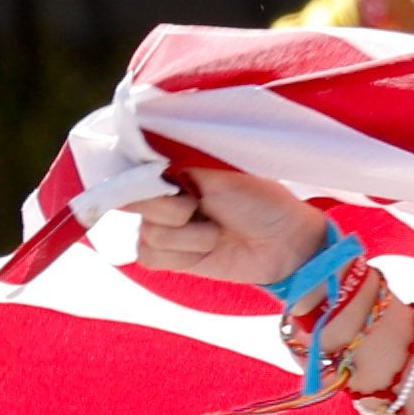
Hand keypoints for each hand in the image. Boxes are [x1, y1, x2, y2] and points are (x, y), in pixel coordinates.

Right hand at [125, 167, 333, 289]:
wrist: (285, 242)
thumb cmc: (258, 200)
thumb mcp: (217, 172)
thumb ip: (174, 163)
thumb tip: (139, 156)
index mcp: (170, 168)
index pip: (128, 170)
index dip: (140, 181)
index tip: (172, 185)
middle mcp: (161, 196)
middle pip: (134, 205)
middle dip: (175, 210)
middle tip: (206, 206)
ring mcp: (164, 227)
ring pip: (149, 235)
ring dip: (190, 236)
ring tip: (217, 231)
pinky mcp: (172, 257)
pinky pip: (151, 258)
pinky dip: (184, 256)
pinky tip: (209, 249)